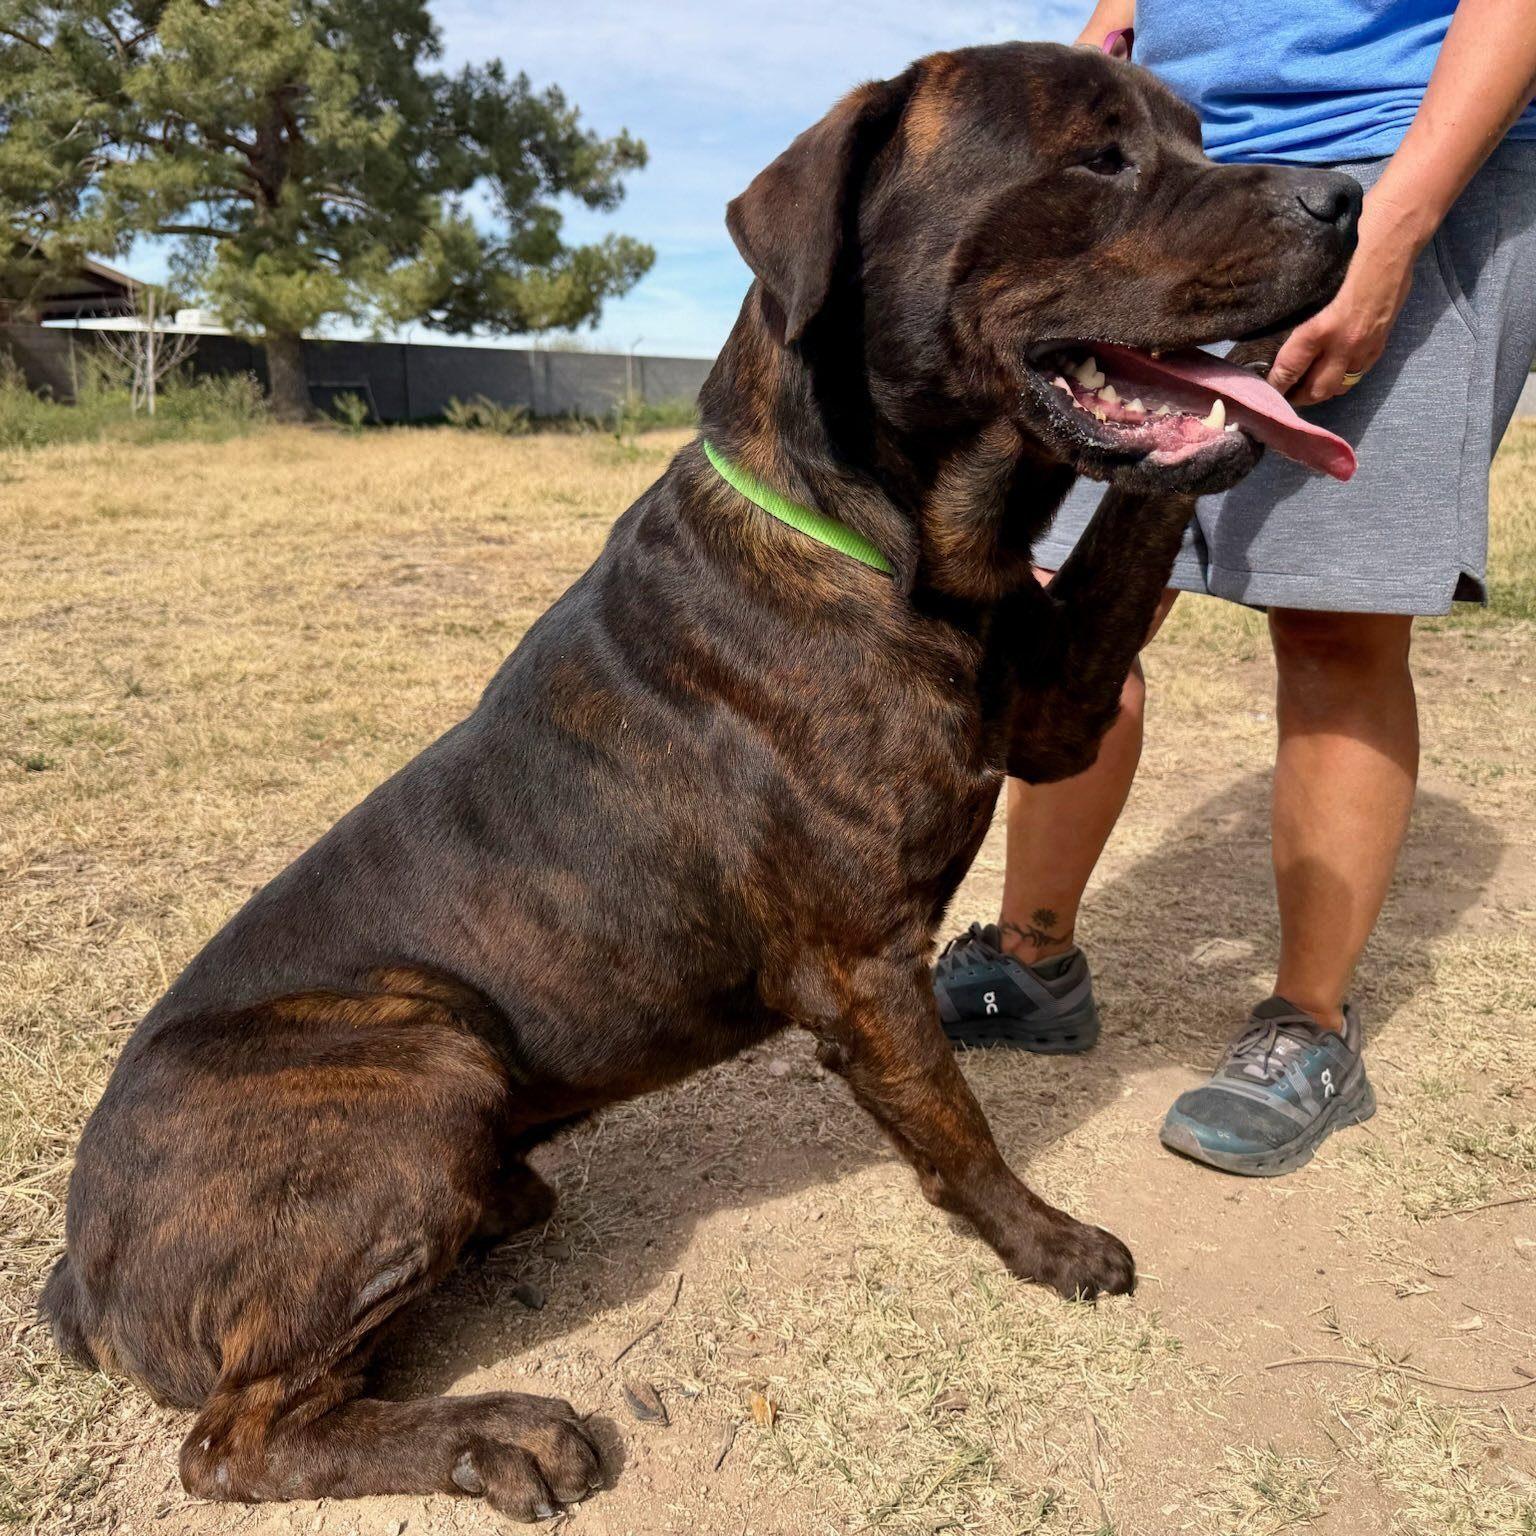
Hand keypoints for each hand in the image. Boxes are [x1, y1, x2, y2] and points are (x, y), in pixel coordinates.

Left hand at [1267, 194, 1427, 405]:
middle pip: (1316, 390)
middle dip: (1297, 397)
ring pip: (1338, 387)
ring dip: (1319, 392)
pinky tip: (1331, 371)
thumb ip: (1297, 311)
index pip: (1289, 369)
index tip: (1261, 390)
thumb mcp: (1313, 283)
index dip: (1274, 385)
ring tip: (1303, 388)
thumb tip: (1277, 333)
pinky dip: (1341, 378)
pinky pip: (1357, 374)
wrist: (1396, 239)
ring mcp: (1365, 346)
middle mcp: (1344, 344)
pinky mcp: (1381, 343)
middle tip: (1281, 395)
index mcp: (1321, 328)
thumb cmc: (1349, 250)